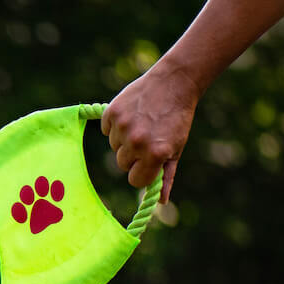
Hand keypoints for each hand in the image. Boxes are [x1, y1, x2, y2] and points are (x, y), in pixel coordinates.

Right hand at [101, 62, 201, 203]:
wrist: (174, 82)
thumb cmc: (177, 118)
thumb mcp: (176, 149)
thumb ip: (166, 176)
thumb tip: (160, 201)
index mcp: (155, 154)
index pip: (136, 180)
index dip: (142, 172)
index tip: (148, 162)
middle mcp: (137, 142)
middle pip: (123, 164)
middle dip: (133, 155)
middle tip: (148, 136)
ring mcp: (123, 127)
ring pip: (114, 147)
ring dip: (124, 139)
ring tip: (141, 122)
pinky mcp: (112, 112)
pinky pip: (106, 130)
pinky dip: (115, 124)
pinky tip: (132, 113)